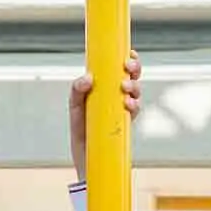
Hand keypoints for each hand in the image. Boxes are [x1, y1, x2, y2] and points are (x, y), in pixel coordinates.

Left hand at [69, 52, 141, 182]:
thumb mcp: (74, 106)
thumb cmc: (81, 130)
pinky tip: (128, 103)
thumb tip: (88, 78)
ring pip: (136, 92)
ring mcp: (124, 110)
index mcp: (106, 87)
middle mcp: (117, 96)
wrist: (86, 158)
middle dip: (134, 68)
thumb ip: (77, 90)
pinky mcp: (127, 124)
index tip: (128, 53)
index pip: (120, 68)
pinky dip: (134, 105)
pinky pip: (135, 110)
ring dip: (134, 86)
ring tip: (125, 88)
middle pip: (132, 76)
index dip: (128, 59)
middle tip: (127, 67)